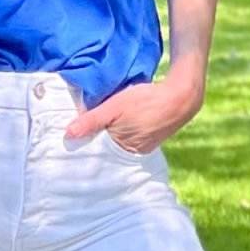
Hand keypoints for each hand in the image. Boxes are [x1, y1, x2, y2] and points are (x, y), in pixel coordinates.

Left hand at [64, 62, 204, 154]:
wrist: (181, 97)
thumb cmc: (147, 101)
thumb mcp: (115, 106)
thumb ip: (92, 120)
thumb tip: (68, 134)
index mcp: (122, 150)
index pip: (96, 152)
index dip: (84, 145)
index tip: (71, 141)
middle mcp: (132, 153)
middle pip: (106, 150)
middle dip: (95, 142)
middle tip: (80, 133)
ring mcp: (143, 148)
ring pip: (118, 144)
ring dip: (109, 136)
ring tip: (98, 127)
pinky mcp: (150, 140)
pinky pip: (129, 140)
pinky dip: (121, 134)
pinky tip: (118, 124)